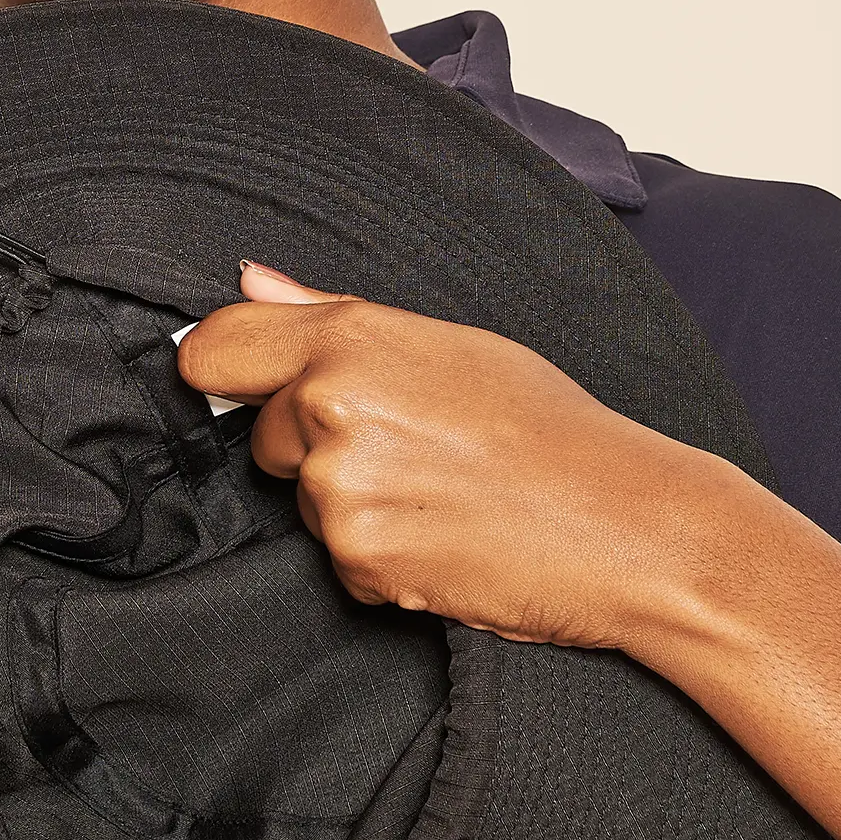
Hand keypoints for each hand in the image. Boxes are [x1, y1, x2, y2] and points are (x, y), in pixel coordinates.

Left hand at [183, 265, 840, 839]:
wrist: (628, 526)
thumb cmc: (548, 426)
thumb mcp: (448, 343)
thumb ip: (329, 312)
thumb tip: (250, 279)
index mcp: (350, 338)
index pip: (212, 346)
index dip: (222, 368)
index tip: (242, 385)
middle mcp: (330, 405)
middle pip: (261, 431)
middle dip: (310, 442)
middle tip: (405, 446)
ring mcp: (340, 488)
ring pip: (302, 498)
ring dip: (350, 501)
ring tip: (437, 490)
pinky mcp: (359, 560)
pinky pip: (338, 558)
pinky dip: (378, 554)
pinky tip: (443, 537)